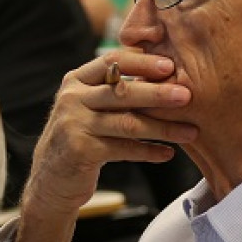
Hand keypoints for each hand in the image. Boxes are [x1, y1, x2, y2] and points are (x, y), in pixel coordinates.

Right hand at [9, 52, 196, 241]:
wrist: (51, 179)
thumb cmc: (82, 137)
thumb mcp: (91, 107)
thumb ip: (116, 91)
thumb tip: (167, 75)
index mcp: (76, 80)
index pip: (111, 61)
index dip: (142, 62)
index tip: (170, 65)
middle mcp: (72, 98)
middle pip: (122, 92)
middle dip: (158, 94)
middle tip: (187, 96)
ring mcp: (74, 124)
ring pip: (127, 123)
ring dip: (162, 128)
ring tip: (190, 132)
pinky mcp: (81, 150)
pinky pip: (124, 149)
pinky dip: (149, 151)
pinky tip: (168, 153)